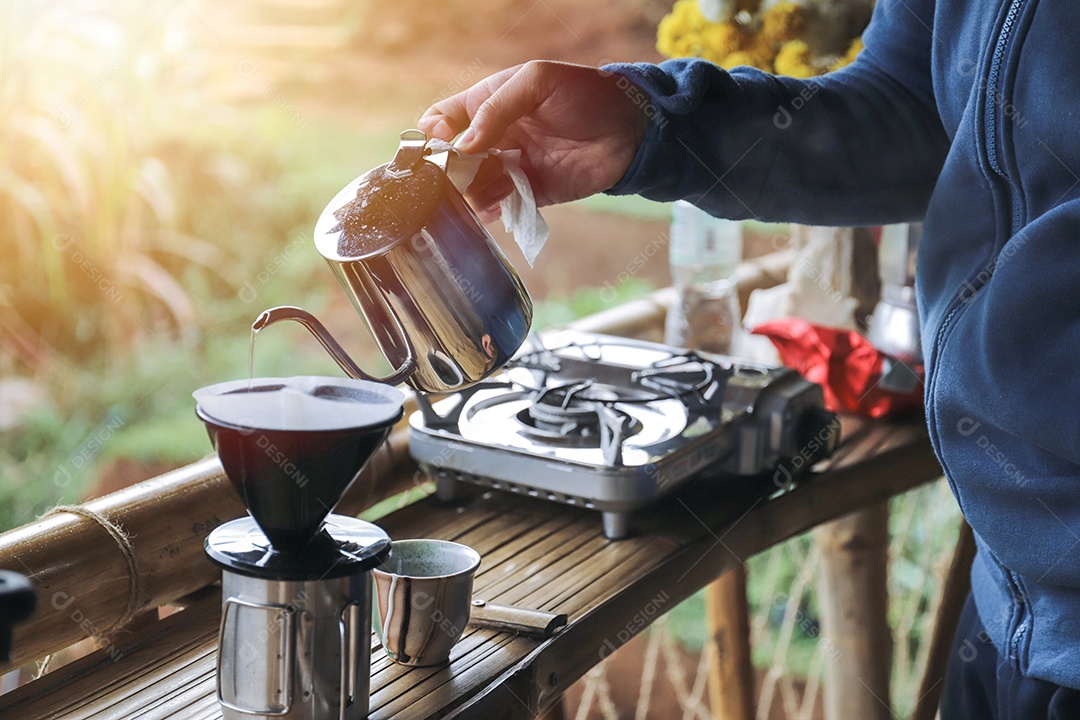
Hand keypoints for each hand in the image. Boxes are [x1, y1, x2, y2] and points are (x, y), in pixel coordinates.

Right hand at [419, 61, 649, 219]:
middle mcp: (495, 137)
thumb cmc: (587, 94)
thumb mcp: (537, 82)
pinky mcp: (530, 193)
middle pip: (454, 159)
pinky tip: (495, 207)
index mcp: (489, 103)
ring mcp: (511, 166)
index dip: (434, 133)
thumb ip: (496, 108)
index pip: (444, 119)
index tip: (438, 146)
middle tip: (456, 177)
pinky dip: (490, 210)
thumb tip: (462, 145)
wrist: (631, 130)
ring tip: (484, 190)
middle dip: (449, 170)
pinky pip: (499, 206)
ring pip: (472, 185)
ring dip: (470, 191)